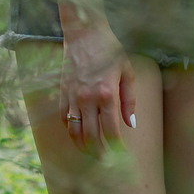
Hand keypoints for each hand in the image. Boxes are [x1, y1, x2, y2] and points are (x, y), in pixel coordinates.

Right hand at [54, 21, 134, 151]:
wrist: (84, 32)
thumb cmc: (109, 49)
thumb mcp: (127, 72)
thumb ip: (129, 100)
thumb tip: (131, 124)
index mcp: (106, 94)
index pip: (111, 130)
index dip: (116, 146)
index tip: (121, 155)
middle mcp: (87, 98)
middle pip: (92, 136)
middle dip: (100, 152)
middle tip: (106, 161)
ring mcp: (72, 96)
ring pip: (75, 131)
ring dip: (83, 146)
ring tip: (91, 154)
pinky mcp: (61, 92)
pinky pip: (64, 118)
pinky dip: (70, 130)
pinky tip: (77, 135)